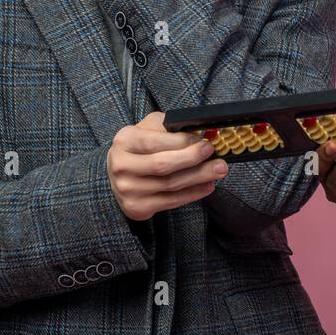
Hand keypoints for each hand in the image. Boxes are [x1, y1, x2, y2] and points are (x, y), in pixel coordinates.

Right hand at [106, 111, 227, 220]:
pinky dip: (193, 193)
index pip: (154, 142)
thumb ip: (168, 127)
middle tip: (214, 153)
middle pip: (163, 165)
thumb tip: (199, 132)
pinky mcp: (137, 207)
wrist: (117, 175)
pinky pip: (171, 201)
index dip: (181, 142)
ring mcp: (127, 190)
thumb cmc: (139, 147)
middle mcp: (121, 166)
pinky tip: (207, 185)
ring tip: (218, 170)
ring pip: (170, 185)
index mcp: (124, 142)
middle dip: (193, 159)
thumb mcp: (147, 128)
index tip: (203, 141)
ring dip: (199, 177)